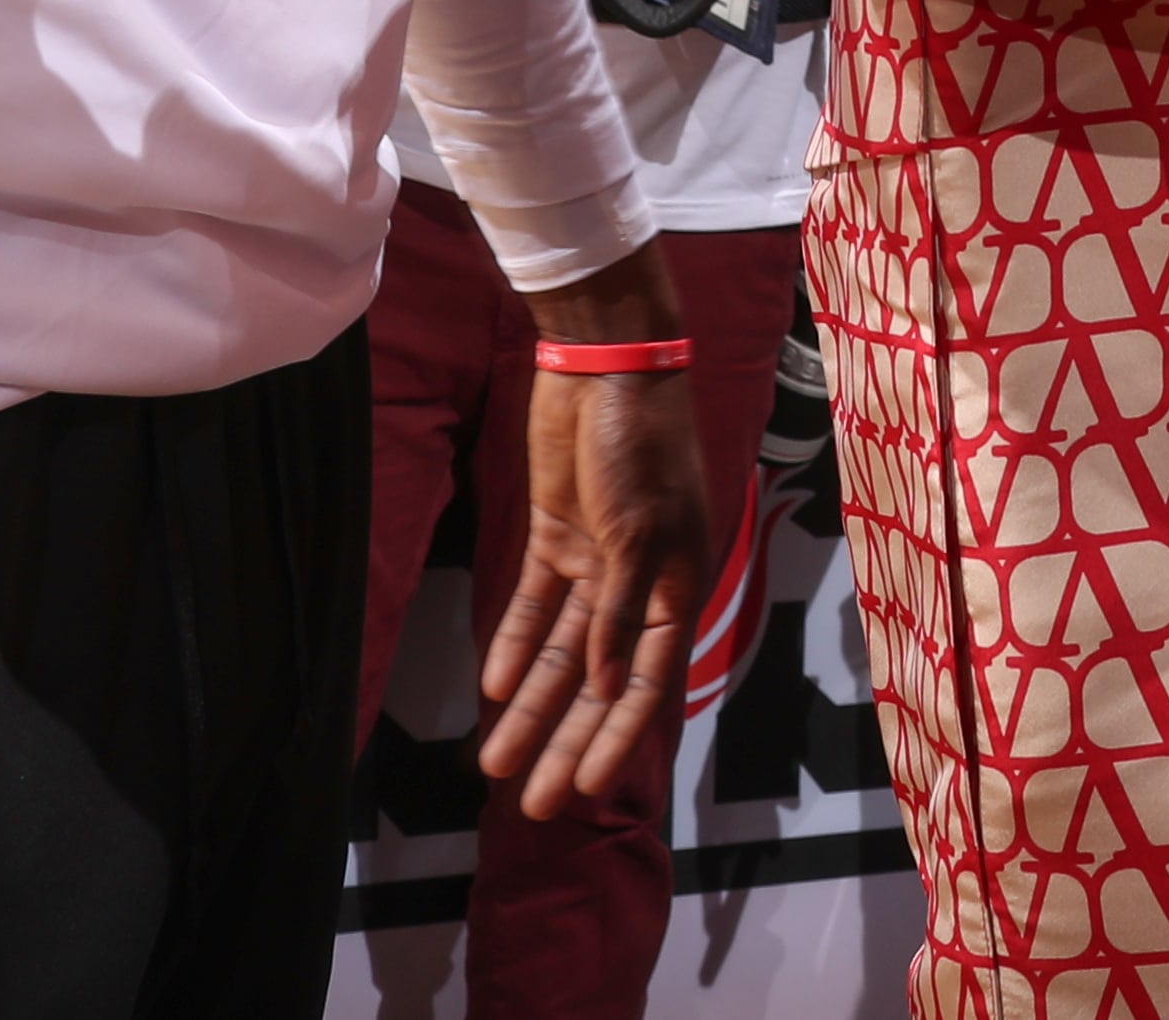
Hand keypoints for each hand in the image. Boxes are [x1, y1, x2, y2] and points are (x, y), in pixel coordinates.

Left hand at [477, 247, 712, 818]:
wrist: (607, 365)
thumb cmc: (641, 445)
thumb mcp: (638, 532)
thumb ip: (622, 614)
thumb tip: (611, 689)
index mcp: (677, 588)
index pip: (645, 685)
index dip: (615, 739)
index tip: (587, 791)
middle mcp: (637, 586)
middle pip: (597, 683)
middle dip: (564, 741)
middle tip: (531, 803)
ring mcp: (595, 561)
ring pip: (560, 654)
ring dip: (530, 705)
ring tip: (496, 762)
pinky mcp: (557, 533)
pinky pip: (534, 605)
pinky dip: (515, 645)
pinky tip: (492, 687)